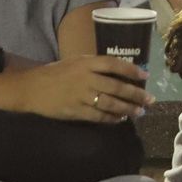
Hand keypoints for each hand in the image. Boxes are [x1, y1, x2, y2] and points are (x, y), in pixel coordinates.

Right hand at [18, 56, 151, 121]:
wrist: (31, 88)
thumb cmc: (56, 73)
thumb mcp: (75, 62)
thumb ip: (95, 66)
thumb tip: (121, 73)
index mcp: (86, 63)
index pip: (113, 64)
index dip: (131, 70)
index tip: (145, 76)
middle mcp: (86, 78)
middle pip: (117, 86)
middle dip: (136, 94)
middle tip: (150, 100)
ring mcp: (81, 95)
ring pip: (111, 103)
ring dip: (128, 109)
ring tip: (139, 112)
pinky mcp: (76, 111)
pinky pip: (99, 116)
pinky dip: (112, 119)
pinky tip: (121, 119)